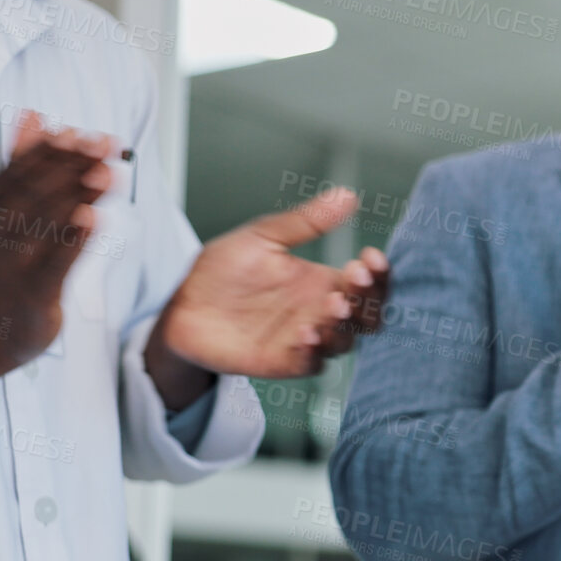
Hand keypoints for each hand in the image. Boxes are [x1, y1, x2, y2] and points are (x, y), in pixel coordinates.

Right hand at [0, 112, 111, 372]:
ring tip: (107, 171)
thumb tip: (34, 116)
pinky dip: (73, 240)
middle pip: (35, 191)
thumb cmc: (3, 266)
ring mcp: (13, 263)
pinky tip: (93, 218)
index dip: (52, 149)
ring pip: (46, 223)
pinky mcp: (32, 293)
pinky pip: (54, 263)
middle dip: (72, 165)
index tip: (84, 131)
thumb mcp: (4, 210)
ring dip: (78, 194)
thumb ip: (22, 164)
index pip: (19, 170)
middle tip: (104, 144)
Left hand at [147, 187, 389, 402]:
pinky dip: (314, 351)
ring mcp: (306, 340)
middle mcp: (320, 314)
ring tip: (333, 305)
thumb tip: (346, 196)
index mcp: (322, 284)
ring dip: (345, 324)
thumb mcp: (264, 238)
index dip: (378, 274)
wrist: (183, 306)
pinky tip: (306, 333)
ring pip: (345, 341)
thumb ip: (306, 222)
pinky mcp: (285, 362)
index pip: (367, 284)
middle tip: (356, 278)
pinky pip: (312, 364)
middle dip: (370, 298)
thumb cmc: (222, 272)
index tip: (370, 257)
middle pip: (367, 315)